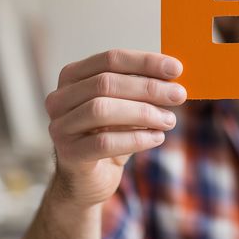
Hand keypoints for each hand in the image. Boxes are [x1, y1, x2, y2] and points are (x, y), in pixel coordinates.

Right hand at [44, 49, 185, 206]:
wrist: (89, 179)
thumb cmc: (111, 134)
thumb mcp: (126, 107)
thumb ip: (142, 89)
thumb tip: (175, 76)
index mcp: (73, 77)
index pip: (110, 59)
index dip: (145, 62)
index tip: (176, 69)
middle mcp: (59, 98)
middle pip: (105, 83)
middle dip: (148, 87)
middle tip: (179, 95)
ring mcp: (60, 126)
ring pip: (101, 110)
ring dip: (143, 113)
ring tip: (169, 120)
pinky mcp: (68, 154)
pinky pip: (104, 142)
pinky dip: (136, 139)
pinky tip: (157, 138)